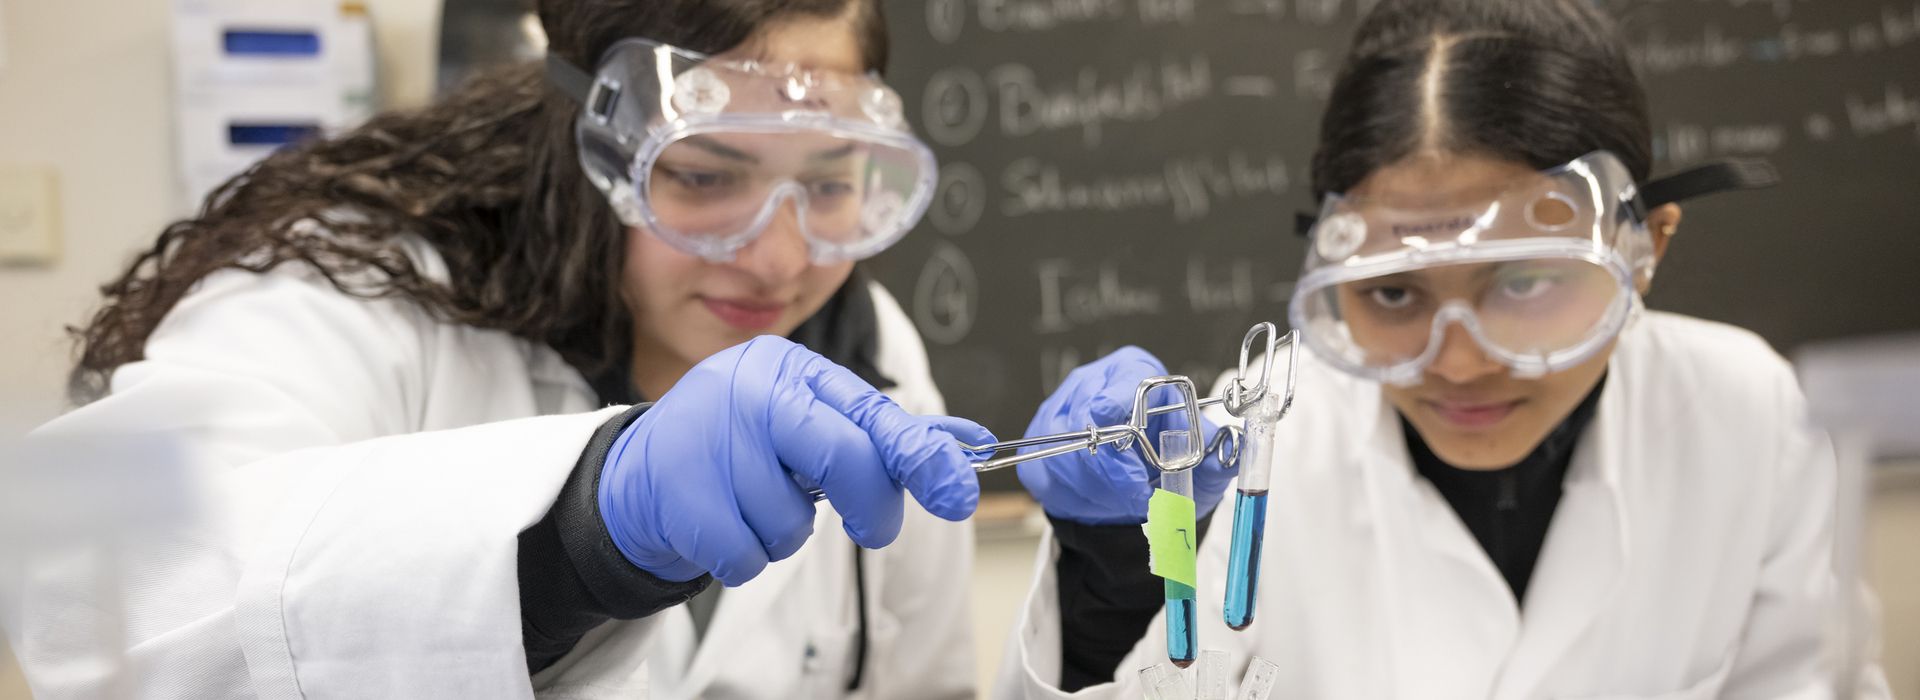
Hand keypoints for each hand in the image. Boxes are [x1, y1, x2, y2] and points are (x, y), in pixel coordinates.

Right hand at [598, 336, 991, 584]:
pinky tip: (724, 525)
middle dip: (871, 505)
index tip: (959, 493)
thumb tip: (970, 442)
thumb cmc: (743, 446)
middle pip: (844, 459)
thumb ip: (884, 434)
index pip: (870, 414)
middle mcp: (749, 390)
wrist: (639, 472)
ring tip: (754, 505)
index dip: (922, 456)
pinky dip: (745, 556)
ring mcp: (709, 439)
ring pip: (793, 521)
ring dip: (786, 533)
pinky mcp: (678, 494)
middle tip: (872, 527)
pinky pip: (747, 555)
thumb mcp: (811, 422)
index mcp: (790, 369)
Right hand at [1016, 347, 1235, 524]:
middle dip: (1113, 464)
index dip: (1119, 405)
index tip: (1124, 437)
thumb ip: (1214, 458)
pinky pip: (1047, 470)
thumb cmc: (1165, 467)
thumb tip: (1228, 446)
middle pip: (1087, 415)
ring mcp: (1057, 409)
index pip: (1122, 379)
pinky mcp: (1039, 442)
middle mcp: (1091, 383)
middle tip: (1137, 492)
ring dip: (1098, 485)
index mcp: (1134, 372)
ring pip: (1065, 448)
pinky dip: (1074, 493)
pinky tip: (1097, 499)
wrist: (1130, 495)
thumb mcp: (1197, 465)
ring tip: (1125, 500)